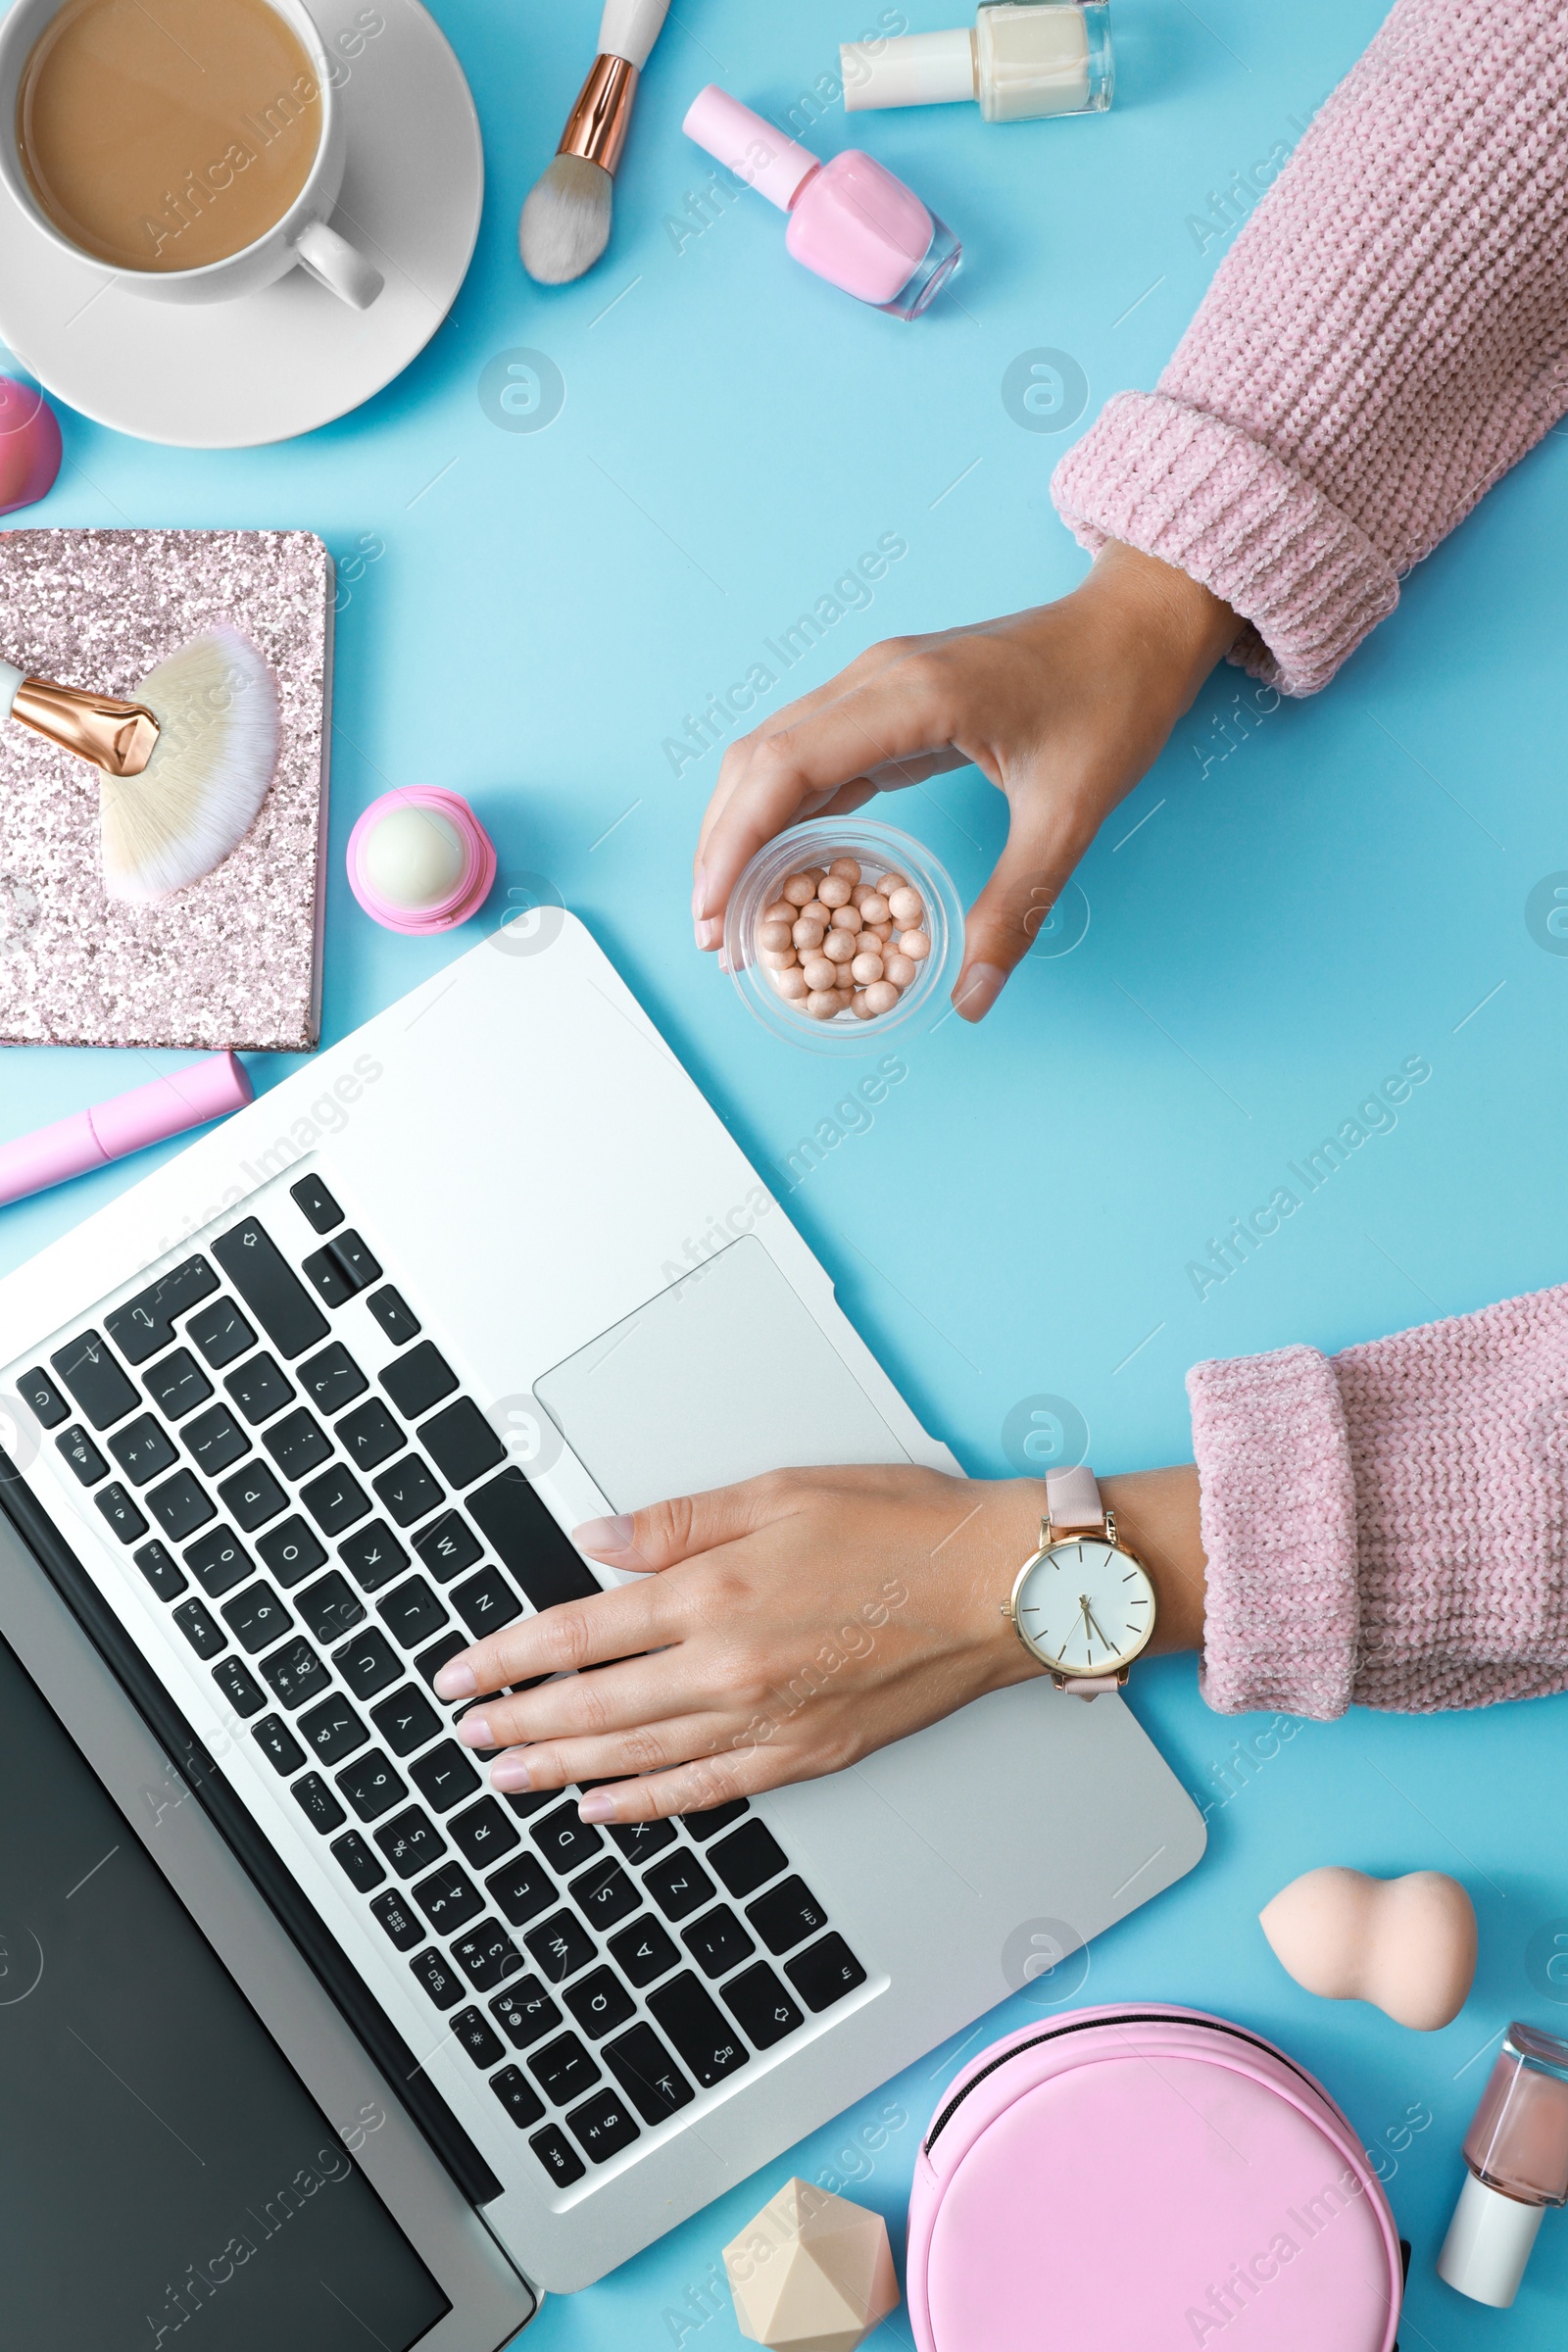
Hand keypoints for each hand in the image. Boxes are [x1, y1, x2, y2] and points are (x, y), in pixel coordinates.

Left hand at [432, 1462, 1207, 1823]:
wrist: (999, 1588)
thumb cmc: (904, 1526)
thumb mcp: (778, 1491)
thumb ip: (676, 1523)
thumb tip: (597, 1541)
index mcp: (714, 1590)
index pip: (579, 1633)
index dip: (509, 1658)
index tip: (464, 1673)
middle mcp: (728, 1666)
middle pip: (592, 1706)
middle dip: (518, 1722)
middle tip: (466, 1733)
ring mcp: (765, 1721)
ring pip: (634, 1756)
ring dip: (560, 1769)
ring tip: (507, 1775)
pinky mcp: (804, 1756)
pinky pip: (703, 1789)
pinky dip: (644, 1803)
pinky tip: (603, 1807)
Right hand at [692, 541, 1238, 1020]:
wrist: (1137, 624)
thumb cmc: (1112, 699)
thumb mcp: (1071, 812)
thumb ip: (1016, 906)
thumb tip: (973, 997)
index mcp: (913, 695)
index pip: (786, 766)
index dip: (735, 843)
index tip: (714, 915)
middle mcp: (876, 677)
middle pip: (759, 760)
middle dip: (722, 848)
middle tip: (715, 936)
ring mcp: (877, 681)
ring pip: (773, 753)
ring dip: (741, 828)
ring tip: (733, 911)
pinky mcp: (888, 697)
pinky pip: (811, 752)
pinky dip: (783, 811)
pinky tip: (782, 867)